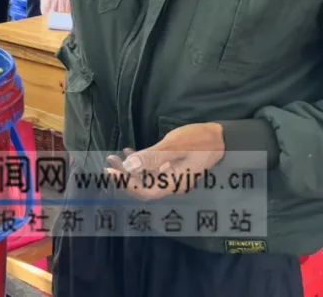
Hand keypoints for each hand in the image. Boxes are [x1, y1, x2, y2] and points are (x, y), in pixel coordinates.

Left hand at [104, 123, 225, 200]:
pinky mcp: (173, 167)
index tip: (111, 173)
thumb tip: (129, 166)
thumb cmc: (200, 141)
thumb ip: (153, 157)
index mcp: (174, 183)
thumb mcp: (175, 147)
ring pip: (146, 178)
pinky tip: (129, 151)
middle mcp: (172, 184)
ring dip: (129, 169)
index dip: (126, 185)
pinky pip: (152, 169)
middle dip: (124, 177)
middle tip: (109, 163)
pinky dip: (139, 162)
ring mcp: (172, 176)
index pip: (145, 192)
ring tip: (113, 157)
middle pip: (143, 187)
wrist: (220, 137)